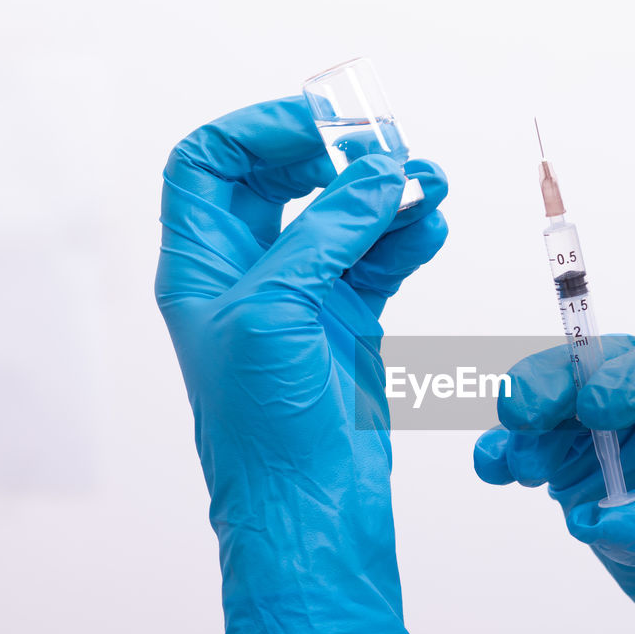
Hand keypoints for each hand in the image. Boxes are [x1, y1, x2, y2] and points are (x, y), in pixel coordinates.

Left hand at [156, 97, 447, 633]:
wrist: (313, 509)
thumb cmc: (264, 430)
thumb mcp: (276, 312)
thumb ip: (326, 233)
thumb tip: (378, 172)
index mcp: (203, 266)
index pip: (212, 163)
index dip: (260, 131)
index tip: (321, 124)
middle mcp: (249, 274)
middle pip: (285, 181)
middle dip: (336, 156)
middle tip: (386, 147)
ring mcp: (302, 298)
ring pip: (344, 218)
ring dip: (386, 194)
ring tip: (429, 184)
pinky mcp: (348, 323)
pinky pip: (379, 260)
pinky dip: (407, 237)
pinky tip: (431, 225)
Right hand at [474, 337, 634, 633]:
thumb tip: (596, 519)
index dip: (630, 377)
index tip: (597, 408)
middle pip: (597, 370)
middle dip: (554, 385)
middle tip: (523, 412)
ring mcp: (610, 435)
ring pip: (556, 407)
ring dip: (528, 428)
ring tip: (518, 463)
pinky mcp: (578, 471)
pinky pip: (534, 451)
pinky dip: (507, 455)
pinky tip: (491, 467)